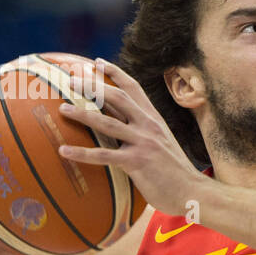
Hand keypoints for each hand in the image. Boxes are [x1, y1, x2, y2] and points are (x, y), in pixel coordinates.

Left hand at [57, 59, 203, 216]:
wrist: (193, 192)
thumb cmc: (175, 172)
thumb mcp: (163, 144)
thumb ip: (145, 133)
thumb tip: (122, 129)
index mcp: (154, 120)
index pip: (134, 88)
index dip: (115, 73)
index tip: (97, 62)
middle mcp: (148, 126)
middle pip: (117, 97)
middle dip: (93, 86)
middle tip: (71, 80)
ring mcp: (143, 143)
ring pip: (107, 122)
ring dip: (82, 113)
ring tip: (62, 108)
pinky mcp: (136, 162)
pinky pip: (103, 155)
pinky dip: (81, 153)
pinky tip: (63, 151)